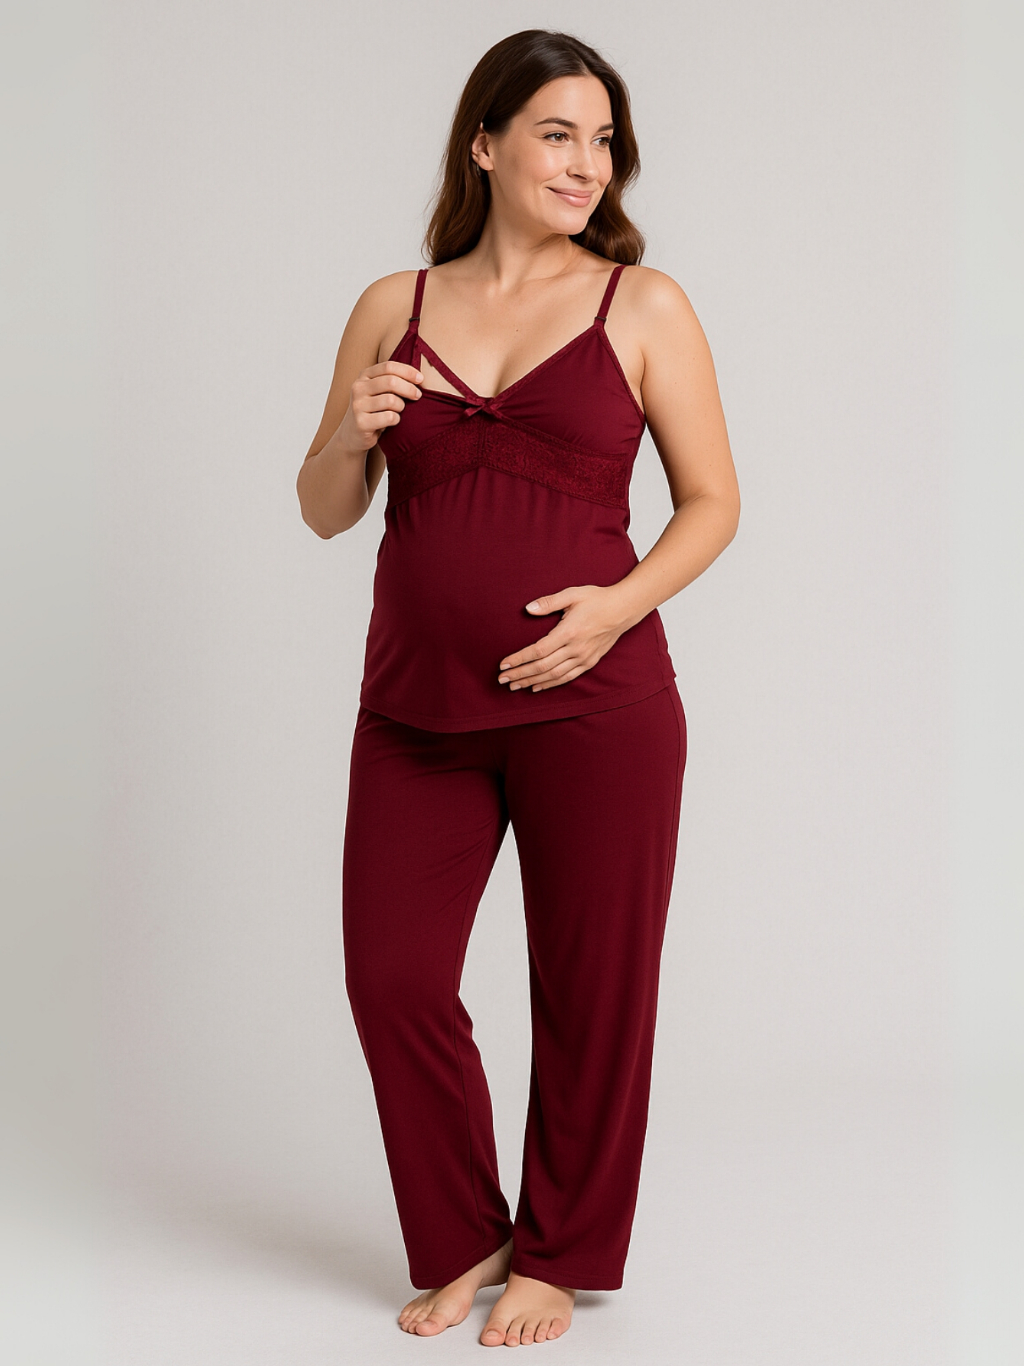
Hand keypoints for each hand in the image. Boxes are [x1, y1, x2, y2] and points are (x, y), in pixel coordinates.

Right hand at [339, 361, 421, 451]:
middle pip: (391, 382)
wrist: (353, 434)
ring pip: (391, 400)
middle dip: (409, 388)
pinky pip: (389, 417)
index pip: (388, 367)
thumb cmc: (373, 410)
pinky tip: (393, 421)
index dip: (407, 371)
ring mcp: (358, 405)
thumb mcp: (379, 391)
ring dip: (401, 406)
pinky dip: (396, 419)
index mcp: (364, 376)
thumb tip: (420, 378)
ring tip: (398, 411)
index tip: (421, 379)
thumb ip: (393, 381)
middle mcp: (358, 388)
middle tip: (417, 396)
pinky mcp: (361, 423)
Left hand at [497, 585, 634, 692]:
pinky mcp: (589, 662)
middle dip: (520, 674)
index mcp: (569, 632)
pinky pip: (567, 677)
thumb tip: (527, 609)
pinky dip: (550, 684)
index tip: (504, 664)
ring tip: (514, 685)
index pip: (538, 650)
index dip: (519, 659)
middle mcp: (576, 649)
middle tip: (502, 679)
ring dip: (532, 682)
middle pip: (542, 666)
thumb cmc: (596, 599)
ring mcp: (583, 658)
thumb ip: (548, 602)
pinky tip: (537, 687)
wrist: (623, 609)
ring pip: (553, 675)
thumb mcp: (572, 594)